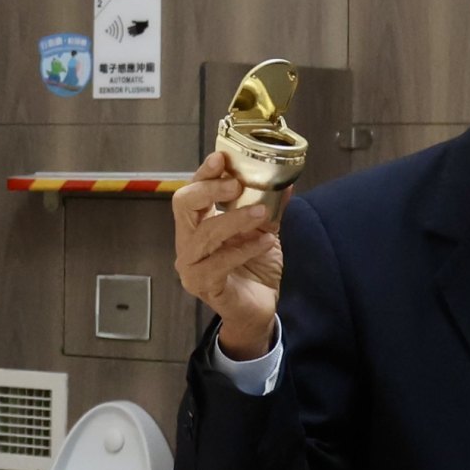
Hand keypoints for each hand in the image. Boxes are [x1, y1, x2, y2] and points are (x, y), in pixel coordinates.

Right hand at [170, 151, 286, 359]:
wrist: (257, 310)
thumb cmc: (253, 269)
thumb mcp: (264, 232)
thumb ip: (270, 208)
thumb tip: (286, 182)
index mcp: (197, 225)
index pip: (192, 191)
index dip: (204, 173)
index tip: (221, 158)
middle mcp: (187, 243)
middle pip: (183, 205)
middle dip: (210, 189)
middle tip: (237, 184)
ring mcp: (191, 265)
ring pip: (204, 233)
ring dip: (235, 219)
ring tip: (262, 212)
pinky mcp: (204, 285)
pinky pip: (220, 262)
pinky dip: (244, 249)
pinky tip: (265, 241)